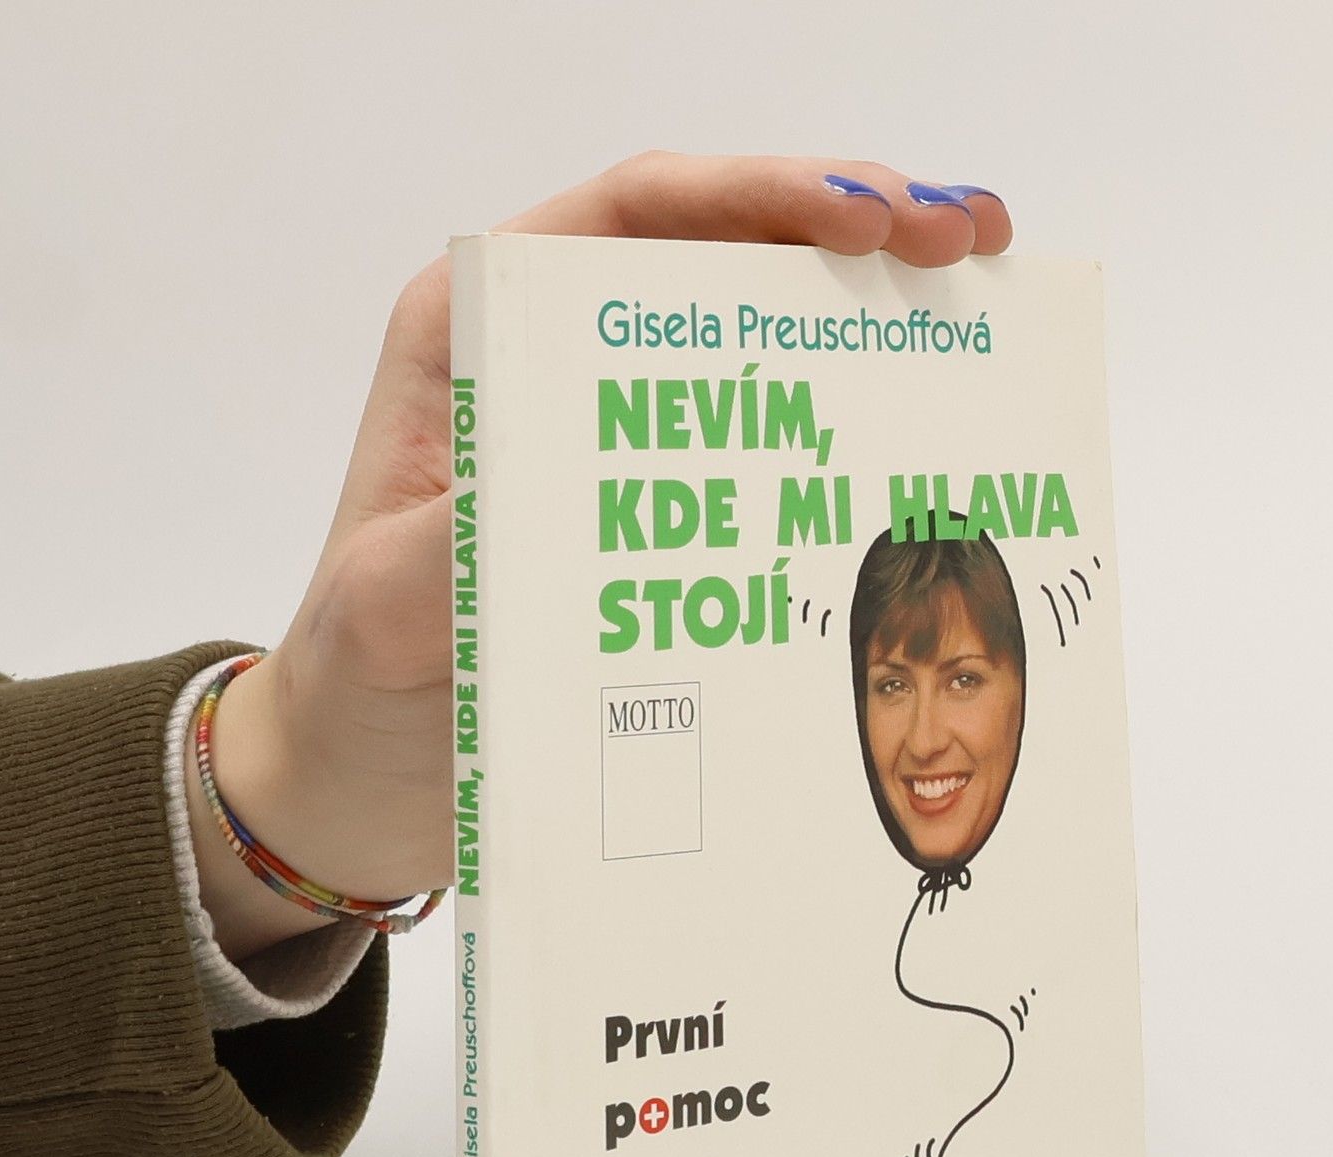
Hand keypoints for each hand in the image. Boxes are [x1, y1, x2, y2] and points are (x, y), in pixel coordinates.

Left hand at [189, 153, 1014, 958]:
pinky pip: (761, 448)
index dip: (760, 196)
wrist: (360, 785)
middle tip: (968, 240)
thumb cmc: (355, 687)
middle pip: (718, 255)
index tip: (869, 216)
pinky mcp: (650, 516)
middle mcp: (553, 367)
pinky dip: (840, 429)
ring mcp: (610, 438)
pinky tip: (917, 433)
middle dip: (851, 228)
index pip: (632, 218)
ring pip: (755, 340)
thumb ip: (462, 540)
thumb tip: (559, 471)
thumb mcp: (393, 612)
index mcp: (477, 338)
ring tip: (977, 302)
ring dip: (866, 317)